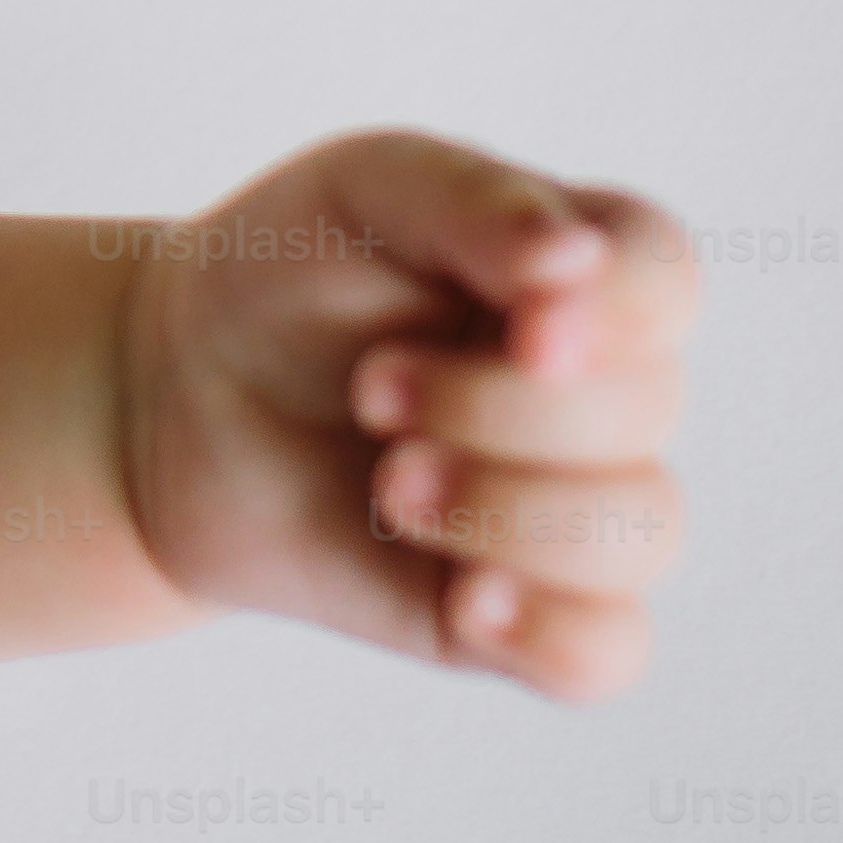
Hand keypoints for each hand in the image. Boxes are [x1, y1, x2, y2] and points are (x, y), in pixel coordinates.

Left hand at [113, 129, 697, 700]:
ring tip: (390, 486)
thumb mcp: (362, 191)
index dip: (618, 310)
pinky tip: (465, 600)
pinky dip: (550, 632)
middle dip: (493, 406)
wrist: (179, 395)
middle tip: (370, 391)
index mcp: (579, 273)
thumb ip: (476, 204)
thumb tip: (580, 261)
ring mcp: (571, 502)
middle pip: (643, 409)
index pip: (664, 280)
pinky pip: (608, 651)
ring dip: (506, 510)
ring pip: (640, 532)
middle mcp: (600, 389)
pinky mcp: (525, 606)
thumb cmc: (286, 273)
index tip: (525, 326)